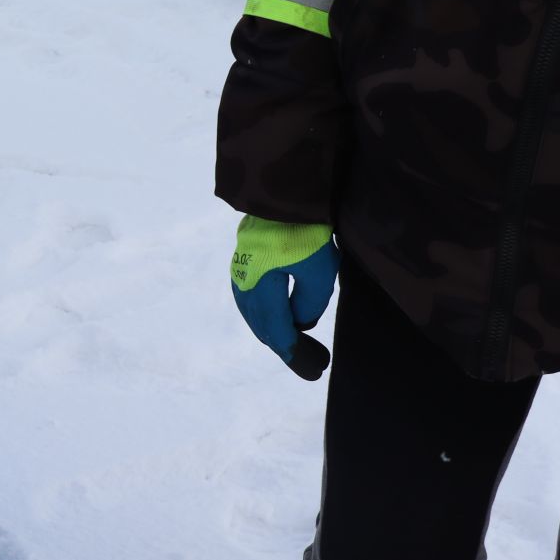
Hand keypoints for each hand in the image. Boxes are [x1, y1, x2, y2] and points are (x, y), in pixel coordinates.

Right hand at [231, 215, 337, 379]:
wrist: (282, 190)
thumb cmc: (305, 230)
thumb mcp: (318, 271)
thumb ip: (309, 304)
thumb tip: (300, 322)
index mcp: (261, 290)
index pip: (278, 333)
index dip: (296, 354)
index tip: (314, 369)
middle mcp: (245, 285)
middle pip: (262, 327)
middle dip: (287, 346)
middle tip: (312, 361)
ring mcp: (241, 272)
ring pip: (253, 314)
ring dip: (274, 330)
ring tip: (295, 342)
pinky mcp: (245, 260)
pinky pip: (251, 299)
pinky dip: (265, 314)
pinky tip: (277, 315)